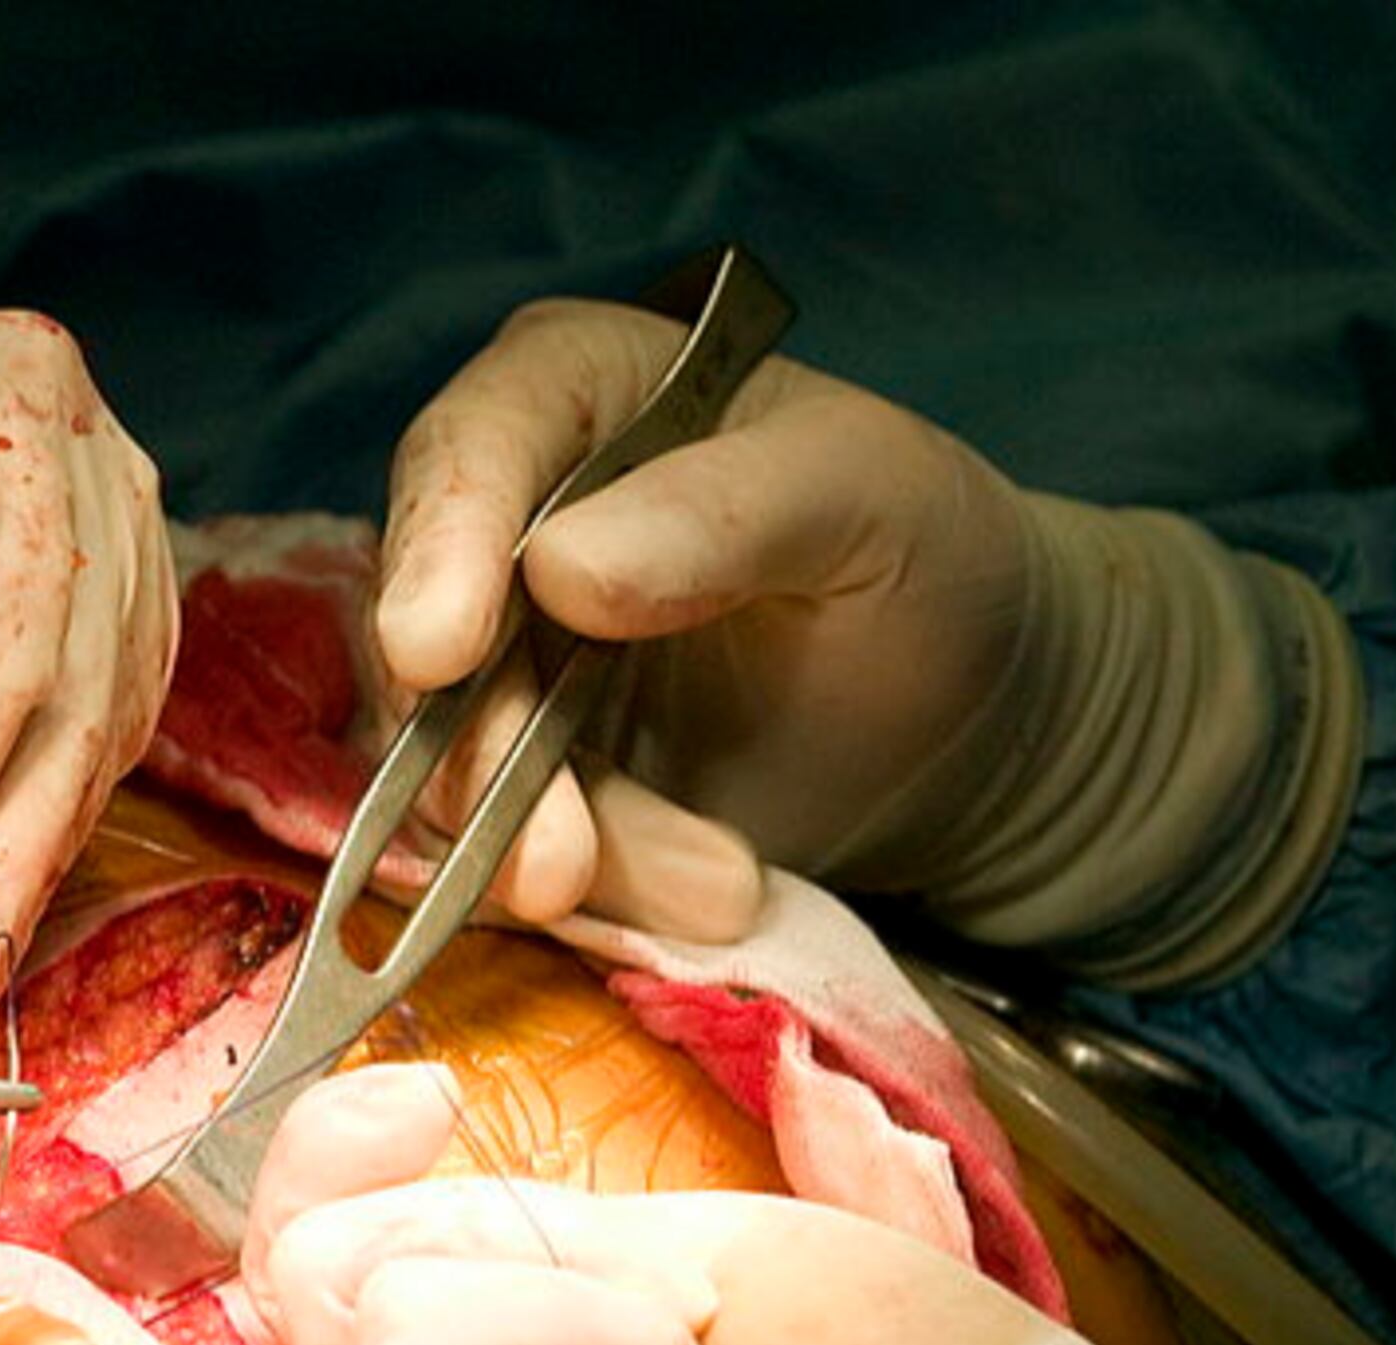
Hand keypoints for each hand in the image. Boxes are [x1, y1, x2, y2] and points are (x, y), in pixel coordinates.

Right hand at [378, 294, 1360, 984]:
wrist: (974, 720)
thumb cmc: (930, 565)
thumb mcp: (872, 500)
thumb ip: (729, 511)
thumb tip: (565, 570)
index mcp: (578, 397)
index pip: (469, 449)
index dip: (439, 547)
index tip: (441, 654)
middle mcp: (507, 527)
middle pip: (420, 631)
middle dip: (483, 755)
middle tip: (559, 858)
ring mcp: (502, 668)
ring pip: (445, 766)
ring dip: (556, 847)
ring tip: (718, 888)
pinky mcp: (521, 784)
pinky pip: (498, 850)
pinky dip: (598, 892)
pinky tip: (712, 895)